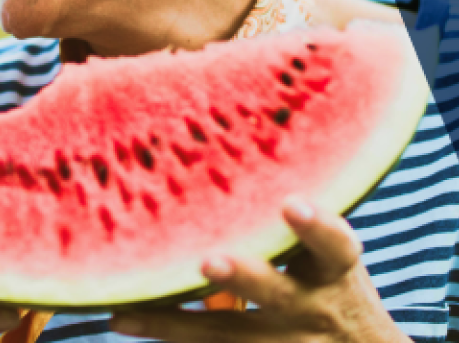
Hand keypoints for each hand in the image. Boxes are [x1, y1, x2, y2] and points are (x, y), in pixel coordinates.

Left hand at [109, 197, 408, 342]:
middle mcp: (312, 307)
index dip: (316, 227)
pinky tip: (123, 317)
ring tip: (126, 310)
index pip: (335, 245)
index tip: (292, 204)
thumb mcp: (331, 251)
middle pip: (276, 293)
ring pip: (226, 335)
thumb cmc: (330, 281)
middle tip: (209, 260)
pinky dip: (167, 335)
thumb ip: (299, 217)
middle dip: (244, 277)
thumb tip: (241, 135)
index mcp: (334, 268)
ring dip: (175, 323)